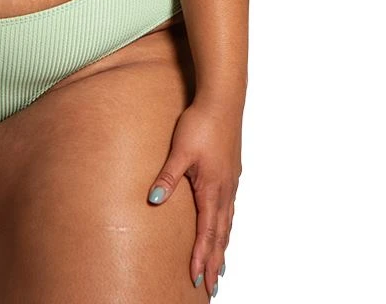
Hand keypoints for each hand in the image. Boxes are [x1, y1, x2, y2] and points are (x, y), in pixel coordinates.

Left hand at [148, 100, 241, 297]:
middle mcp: (225, 189)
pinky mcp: (232, 172)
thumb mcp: (180, 151)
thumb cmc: (201, 123)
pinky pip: (230, 208)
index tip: (198, 278)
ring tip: (220, 266)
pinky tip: (224, 227)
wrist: (223, 101)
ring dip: (223, 246)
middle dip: (215, 261)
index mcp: (213, 188)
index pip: (207, 232)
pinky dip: (227, 226)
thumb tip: (153, 201)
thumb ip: (167, 177)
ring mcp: (231, 181)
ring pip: (228, 222)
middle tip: (212, 286)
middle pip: (221, 234)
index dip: (202, 256)